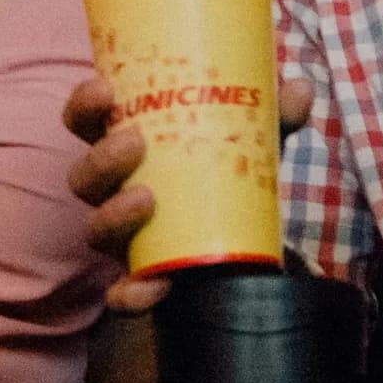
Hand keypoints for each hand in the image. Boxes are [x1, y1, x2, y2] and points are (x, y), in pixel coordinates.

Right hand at [64, 73, 314, 314]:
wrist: (242, 235)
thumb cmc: (228, 169)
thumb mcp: (251, 138)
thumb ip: (273, 115)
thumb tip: (299, 88)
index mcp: (126, 146)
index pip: (86, 122)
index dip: (84, 105)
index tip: (105, 88)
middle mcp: (115, 191)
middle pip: (84, 177)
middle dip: (101, 159)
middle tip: (133, 141)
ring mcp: (125, 237)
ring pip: (95, 230)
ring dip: (113, 214)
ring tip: (145, 200)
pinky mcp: (141, 278)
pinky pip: (122, 294)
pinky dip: (130, 294)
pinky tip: (155, 286)